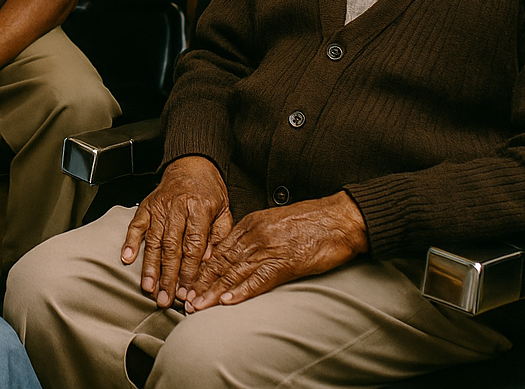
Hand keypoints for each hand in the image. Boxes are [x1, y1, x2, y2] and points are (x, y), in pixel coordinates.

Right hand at [120, 155, 232, 308]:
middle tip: (166, 299)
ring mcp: (159, 207)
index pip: (194, 245)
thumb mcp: (224, 211)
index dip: (190, 270)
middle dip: (168, 276)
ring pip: (153, 241)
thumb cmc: (210, 191)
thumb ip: (219, 236)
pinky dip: (130, 242)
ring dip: (150, 267)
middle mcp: (177, 208)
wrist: (192, 164)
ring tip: (149, 289)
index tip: (188, 290)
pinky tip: (127, 259)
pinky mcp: (146, 206)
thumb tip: (209, 262)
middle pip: (172, 247)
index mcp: (200, 209)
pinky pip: (136, 225)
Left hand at [185, 192, 367, 310]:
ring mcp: (269, 248)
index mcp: (251, 224)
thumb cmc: (312, 223)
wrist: (340, 218)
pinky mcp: (286, 261)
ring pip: (234, 272)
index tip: (188, 283)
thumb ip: (256, 237)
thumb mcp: (275, 223)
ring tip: (197, 306)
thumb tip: (240, 256)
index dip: (201, 268)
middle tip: (184, 300)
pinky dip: (242, 291)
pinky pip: (259, 279)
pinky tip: (228, 301)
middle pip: (220, 262)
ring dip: (213, 292)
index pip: (218, 250)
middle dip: (200, 283)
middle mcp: (255, 235)